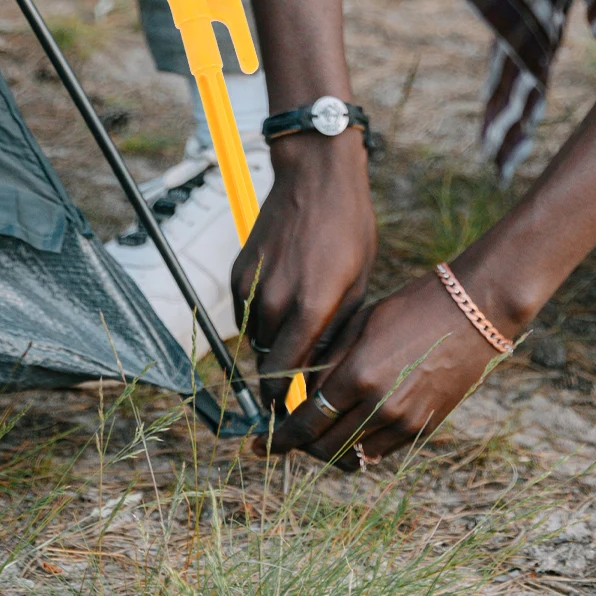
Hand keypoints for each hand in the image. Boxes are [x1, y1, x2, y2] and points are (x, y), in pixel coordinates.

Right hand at [232, 131, 376, 407]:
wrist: (316, 176)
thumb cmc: (349, 229)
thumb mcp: (357, 285)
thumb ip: (335, 333)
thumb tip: (322, 374)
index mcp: (310, 308)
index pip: (286, 377)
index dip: (286, 405)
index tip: (290, 419)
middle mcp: (274, 301)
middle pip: (268, 364)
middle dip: (279, 381)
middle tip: (294, 391)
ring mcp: (252, 286)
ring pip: (256, 340)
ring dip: (271, 348)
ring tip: (296, 341)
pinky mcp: (238, 272)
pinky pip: (247, 313)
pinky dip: (261, 319)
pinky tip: (284, 303)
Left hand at [264, 267, 506, 462]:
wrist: (473, 313)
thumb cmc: (414, 306)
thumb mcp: (362, 324)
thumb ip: (330, 361)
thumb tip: (302, 388)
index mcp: (359, 374)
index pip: (306, 421)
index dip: (281, 436)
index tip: (261, 443)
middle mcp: (379, 406)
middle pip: (325, 446)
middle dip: (301, 446)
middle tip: (286, 439)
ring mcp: (404, 422)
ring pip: (352, 456)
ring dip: (330, 449)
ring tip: (317, 435)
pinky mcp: (423, 428)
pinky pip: (380, 450)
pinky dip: (360, 446)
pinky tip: (351, 429)